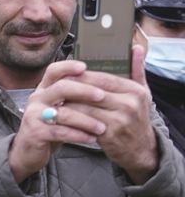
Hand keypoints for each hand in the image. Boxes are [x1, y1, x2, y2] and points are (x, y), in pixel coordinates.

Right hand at [8, 60, 105, 182]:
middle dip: (84, 90)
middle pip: (60, 88)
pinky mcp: (35, 133)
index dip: (68, 67)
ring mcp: (34, 115)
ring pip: (63, 113)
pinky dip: (78, 135)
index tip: (85, 67)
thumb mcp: (59, 108)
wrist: (27, 151)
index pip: (53, 71)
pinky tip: (92, 138)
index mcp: (44, 90)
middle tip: (103, 96)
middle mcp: (37, 99)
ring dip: (86, 120)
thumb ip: (73, 97)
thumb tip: (101, 84)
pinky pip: (60, 132)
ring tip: (103, 127)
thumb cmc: (50, 127)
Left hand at [57, 45, 158, 183]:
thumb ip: (137, 70)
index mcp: (135, 91)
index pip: (103, 77)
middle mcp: (129, 104)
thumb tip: (136, 47)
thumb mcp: (142, 94)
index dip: (82, 75)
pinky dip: (69, 118)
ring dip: (66, 103)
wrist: (141, 149)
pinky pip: (82, 122)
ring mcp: (119, 120)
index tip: (66, 74)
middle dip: (70, 88)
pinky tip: (59, 115)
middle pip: (91, 91)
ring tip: (53, 100)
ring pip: (83, 106)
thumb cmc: (136, 118)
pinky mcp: (108, 135)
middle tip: (53, 86)